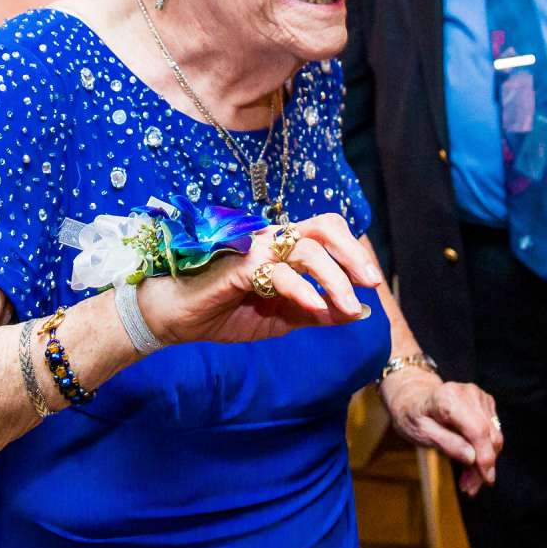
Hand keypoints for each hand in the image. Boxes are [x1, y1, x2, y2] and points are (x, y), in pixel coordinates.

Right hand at [138, 212, 382, 346]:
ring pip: (306, 249)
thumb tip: (359, 313)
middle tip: (371, 283)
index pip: (327, 234)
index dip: (352, 253)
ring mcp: (254, 247)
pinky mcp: (238, 264)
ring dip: (334, 279)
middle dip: (353, 254)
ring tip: (350, 306)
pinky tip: (317, 308)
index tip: (371, 284)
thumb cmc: (224, 312)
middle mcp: (271, 239)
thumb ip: (317, 313)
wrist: (175, 319)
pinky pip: (278, 272)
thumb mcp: (281, 319)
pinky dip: (303, 289)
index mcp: (282, 247)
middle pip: (323, 228)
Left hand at [382, 368, 501, 493]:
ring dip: (483, 462)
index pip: (477, 430)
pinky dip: (483, 452)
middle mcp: (469, 394)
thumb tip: (472, 458)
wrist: (413, 398)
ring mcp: (479, 397)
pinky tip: (470, 464)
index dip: (485, 456)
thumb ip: (446, 443)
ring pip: (494, 437)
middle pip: (489, 436)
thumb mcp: (420, 433)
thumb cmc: (413, 416)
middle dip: (483, 466)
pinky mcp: (485, 404)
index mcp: (449, 398)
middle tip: (469, 488)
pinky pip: (492, 432)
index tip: (486, 479)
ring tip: (467, 481)